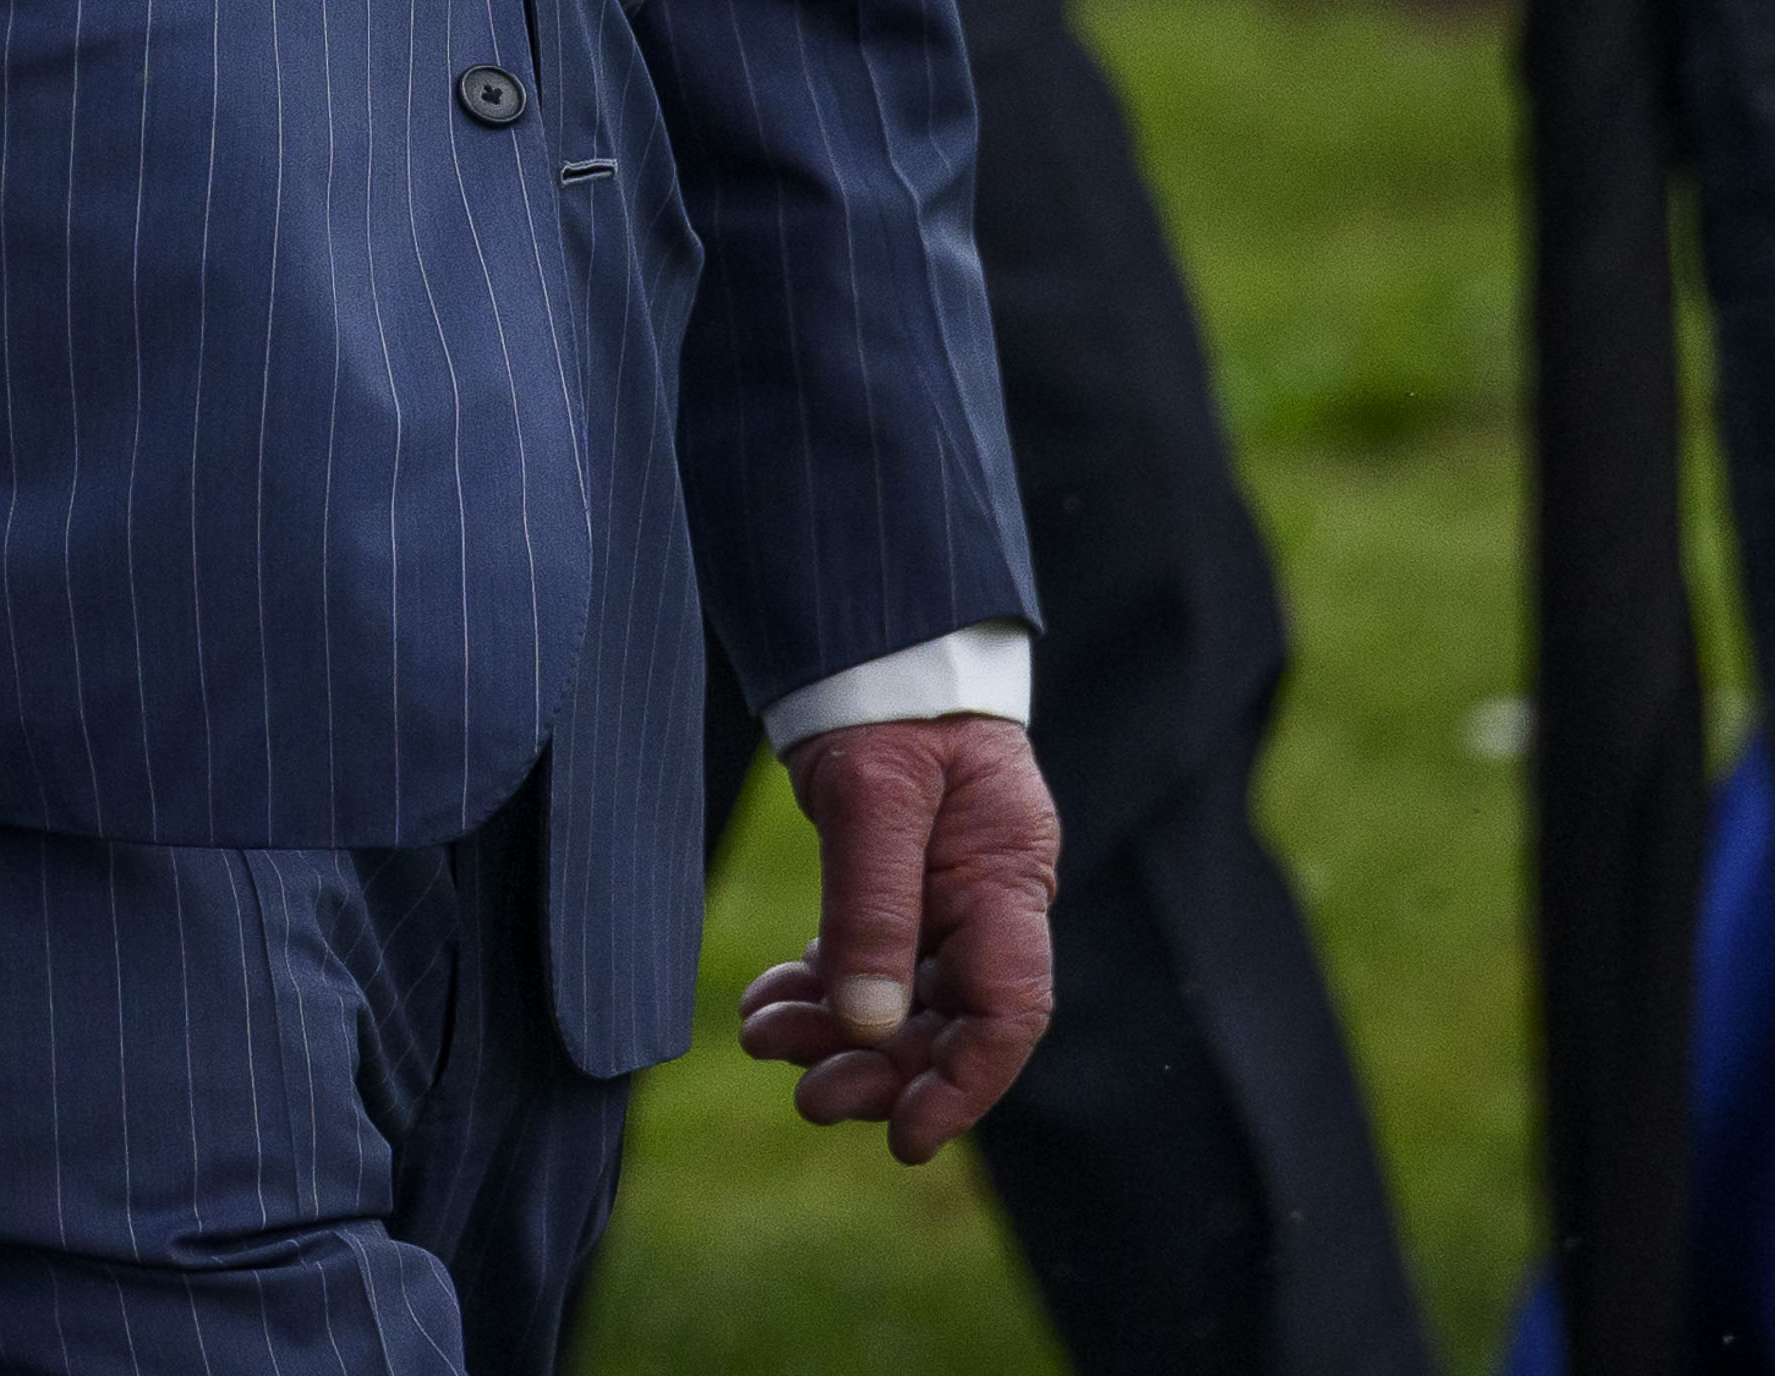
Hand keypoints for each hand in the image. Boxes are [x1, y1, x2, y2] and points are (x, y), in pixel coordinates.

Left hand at [736, 708, 1055, 1159]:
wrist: (865, 637)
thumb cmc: (885, 697)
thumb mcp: (874, 794)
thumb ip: (872, 907)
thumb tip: (867, 1028)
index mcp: (1008, 874)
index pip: (1010, 1009)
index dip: (964, 1084)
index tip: (903, 1137)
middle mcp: (987, 898)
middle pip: (951, 1021)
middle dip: (880, 1071)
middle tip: (808, 1096)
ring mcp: (945, 897)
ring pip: (901, 1003)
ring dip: (837, 1036)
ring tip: (764, 1039)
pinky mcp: (900, 889)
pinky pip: (867, 967)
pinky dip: (820, 994)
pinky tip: (769, 1006)